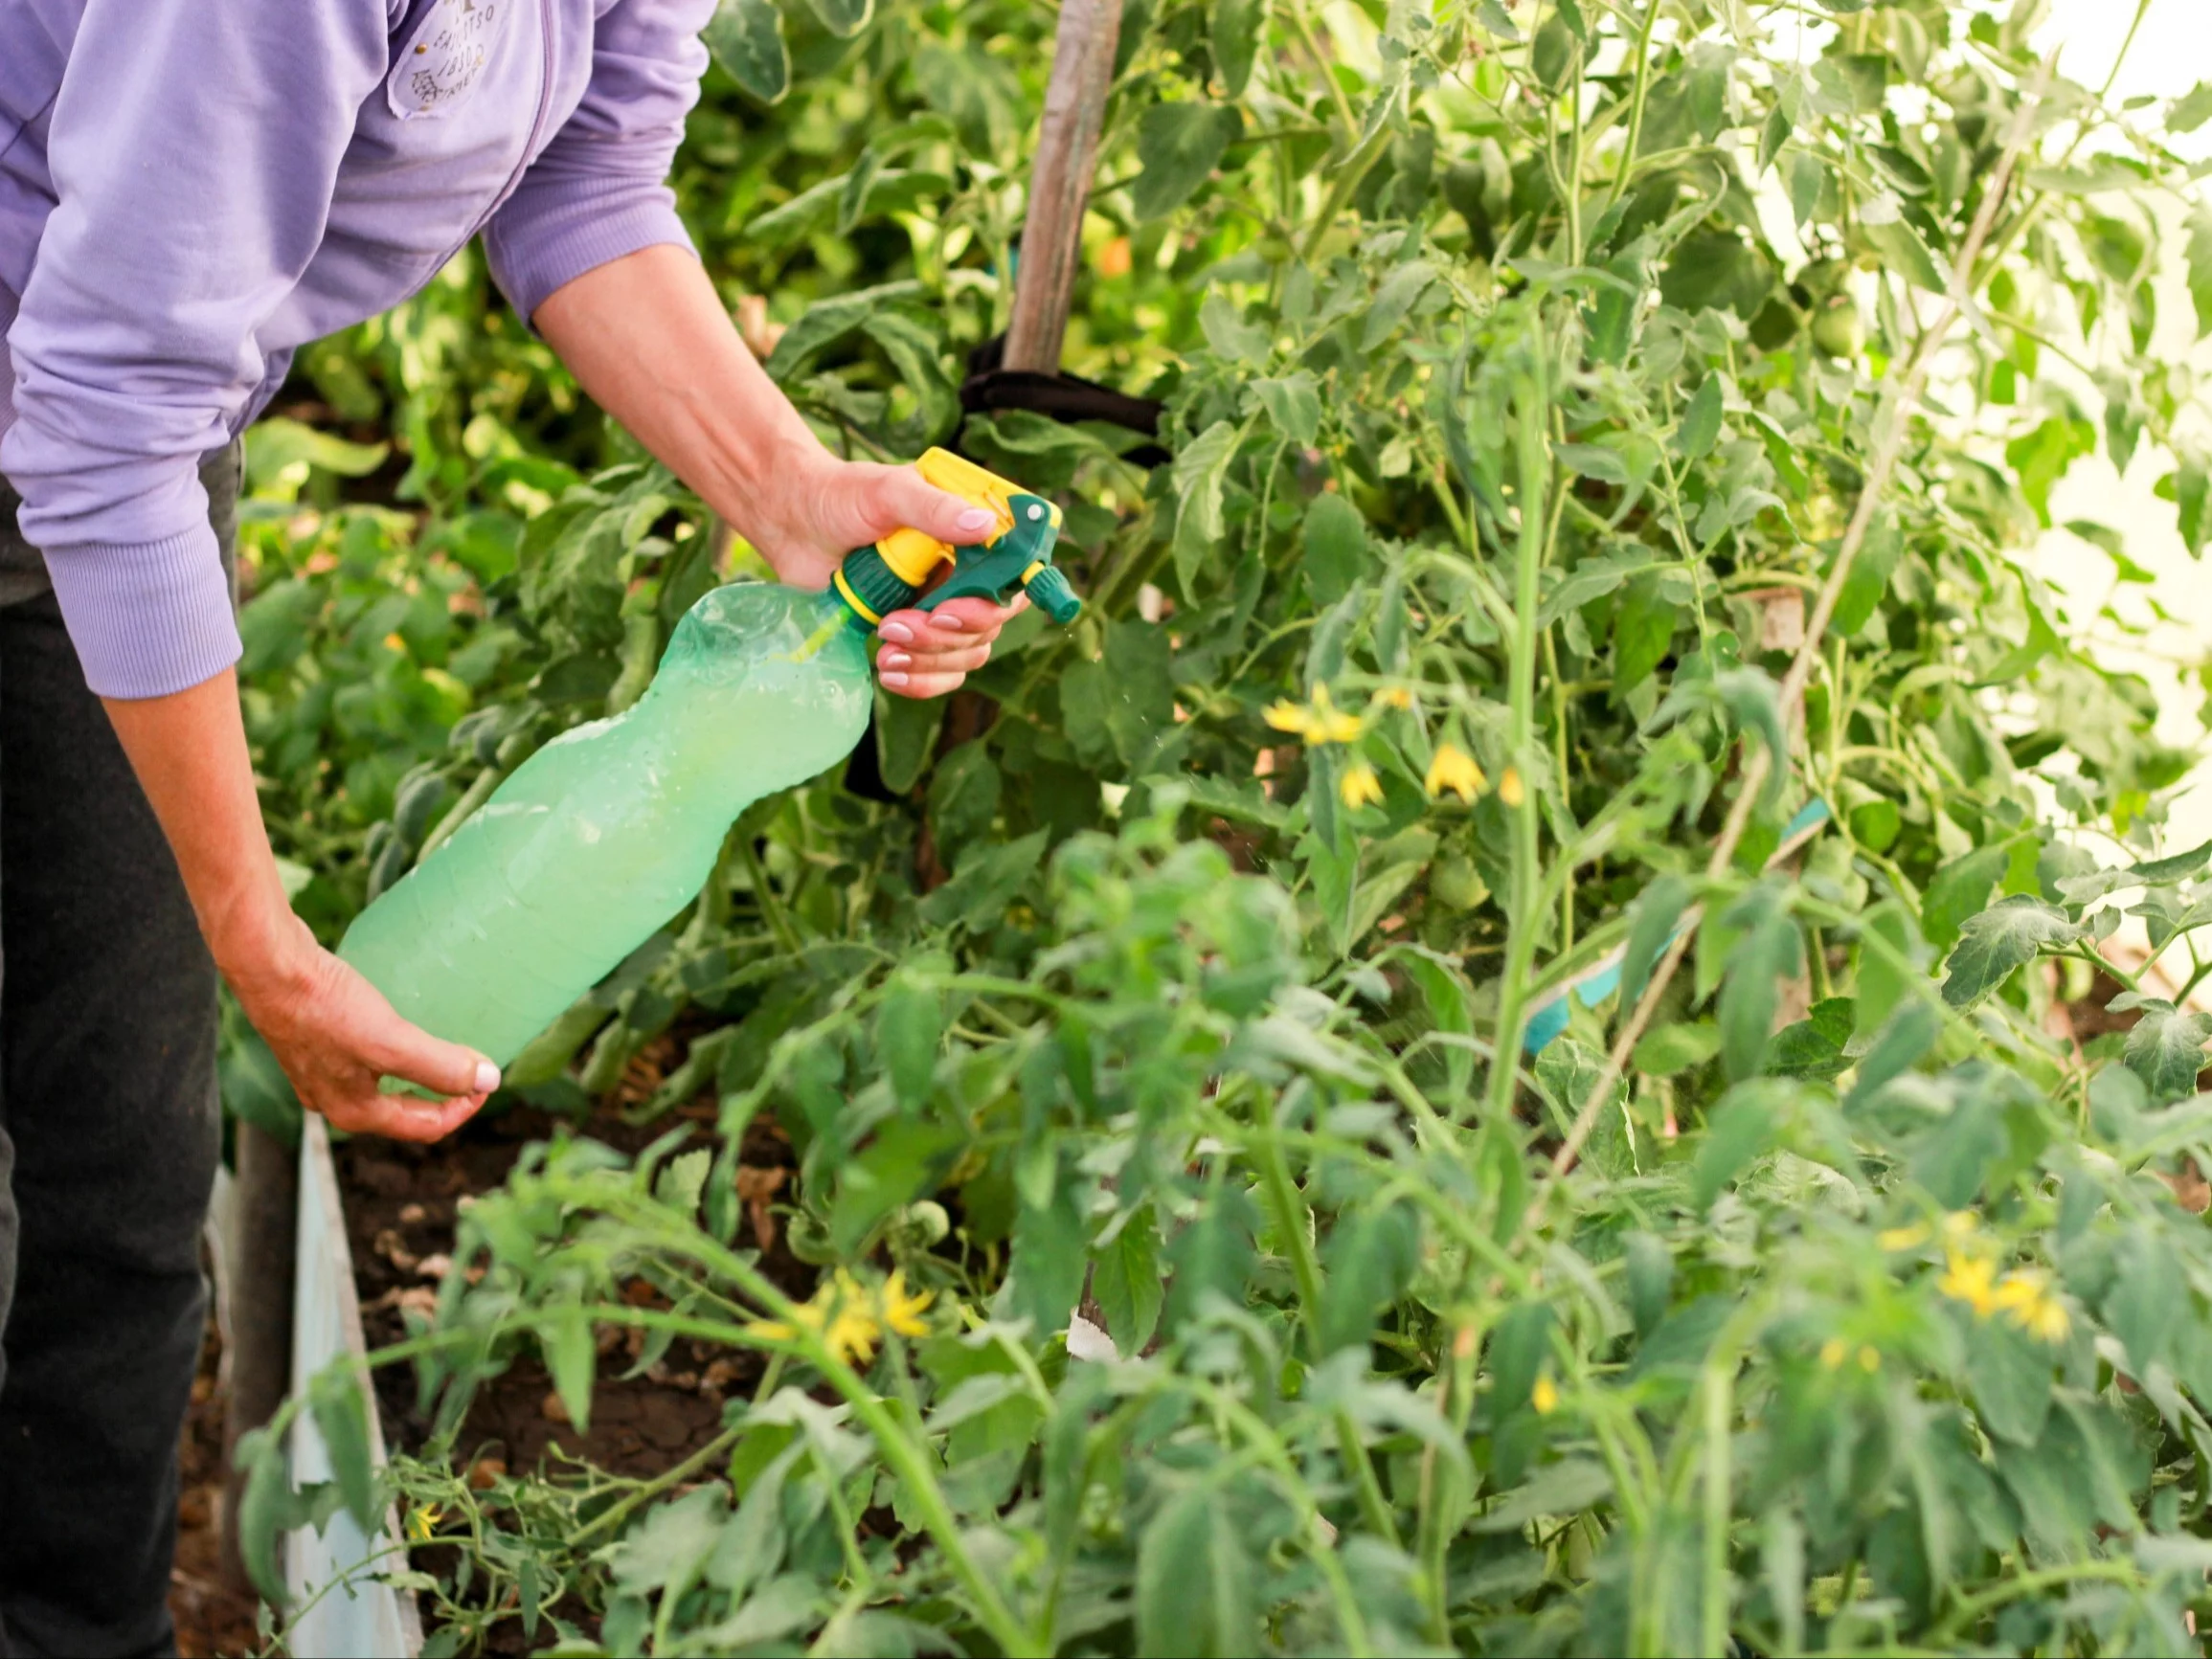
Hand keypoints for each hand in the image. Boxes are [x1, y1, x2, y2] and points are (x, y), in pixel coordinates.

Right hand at [233, 914, 496, 1142]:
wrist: (267, 966)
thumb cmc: (323, 1006)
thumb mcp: (389, 1042)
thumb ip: (440, 1066)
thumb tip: (489, 1080)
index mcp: (354, 1113)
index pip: (425, 1126)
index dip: (464, 1107)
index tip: (490, 1077)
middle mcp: (334, 1100)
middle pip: (404, 1110)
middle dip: (443, 1092)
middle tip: (474, 1066)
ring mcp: (320, 1072)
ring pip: (384, 1083)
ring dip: (419, 1072)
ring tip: (445, 1048)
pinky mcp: (315, 1041)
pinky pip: (366, 1057)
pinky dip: (393, 1050)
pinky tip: (401, 1027)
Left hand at [738, 445, 1024, 699]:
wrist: (792, 522)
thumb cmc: (842, 496)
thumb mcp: (888, 491)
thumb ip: (934, 508)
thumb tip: (984, 525)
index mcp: (972, 538)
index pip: (1013, 580)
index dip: (993, 604)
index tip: (950, 610)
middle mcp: (966, 575)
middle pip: (989, 625)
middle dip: (945, 636)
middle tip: (896, 624)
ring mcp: (941, 608)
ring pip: (966, 654)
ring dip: (929, 660)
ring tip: (883, 644)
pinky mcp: (914, 636)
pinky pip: (939, 674)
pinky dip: (920, 681)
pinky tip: (889, 673)